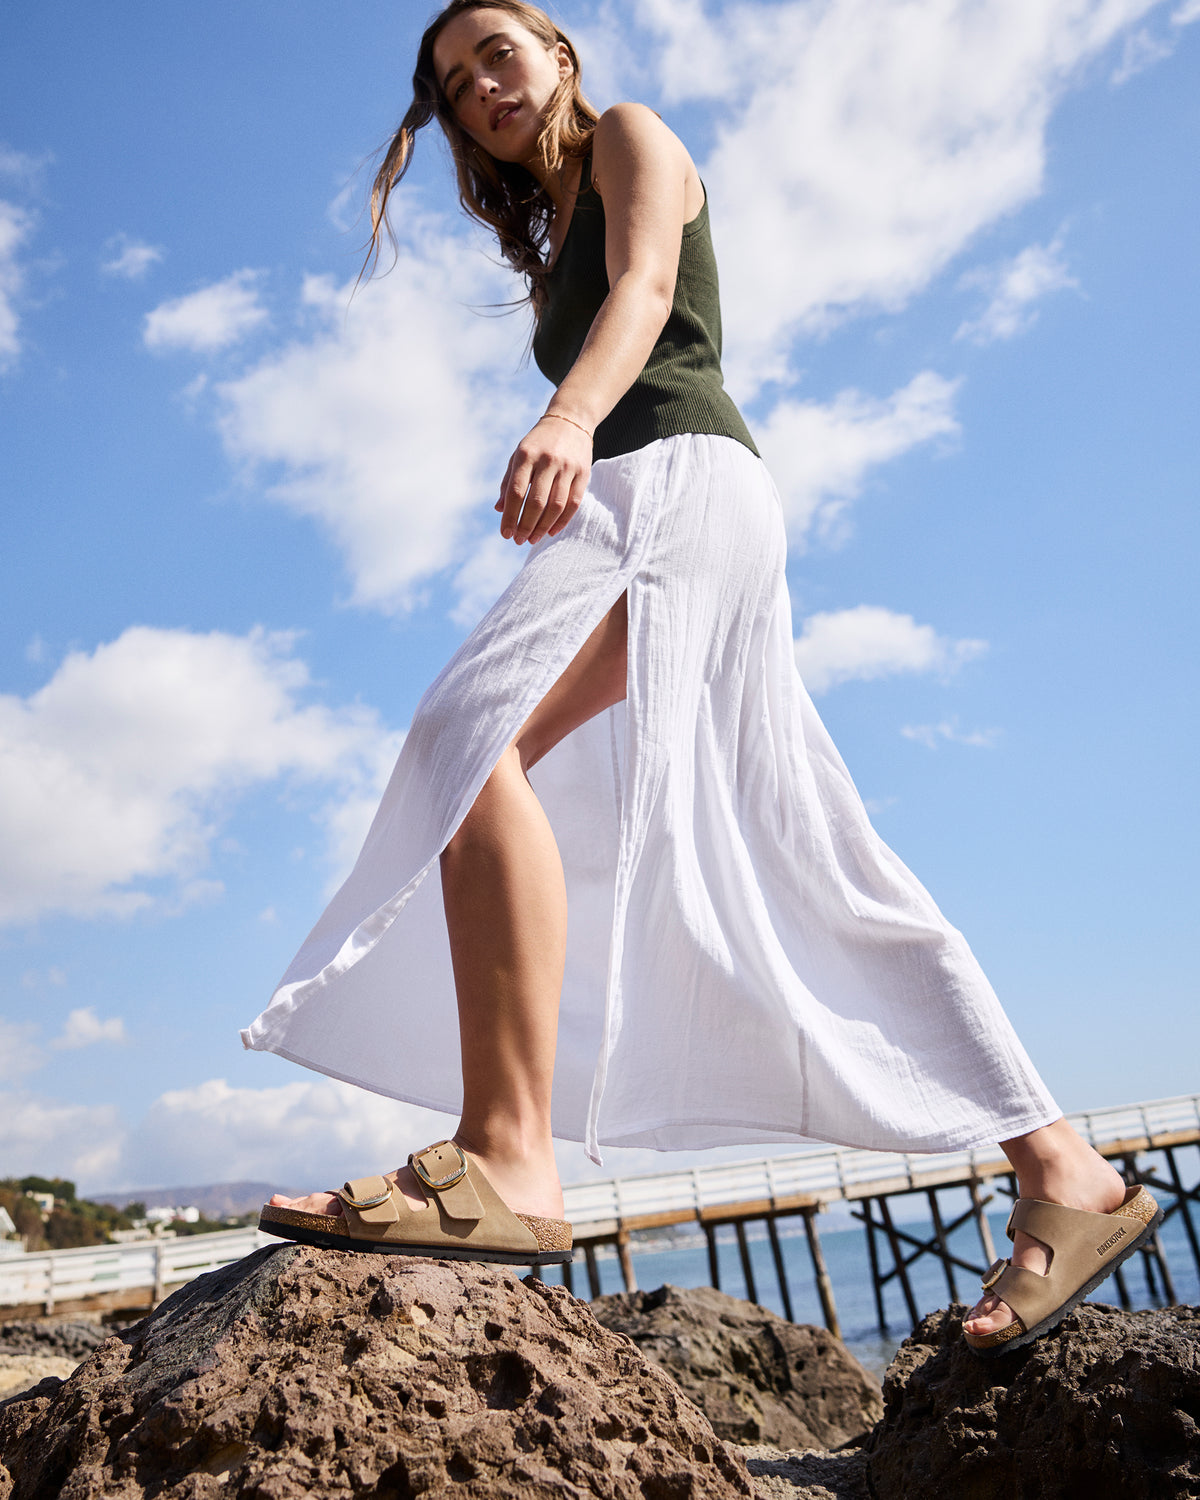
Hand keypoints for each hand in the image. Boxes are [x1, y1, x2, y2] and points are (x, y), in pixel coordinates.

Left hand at [495, 414, 591, 544]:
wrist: (571, 419)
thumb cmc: (538, 443)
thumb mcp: (518, 456)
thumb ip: (508, 482)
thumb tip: (500, 510)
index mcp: (526, 455)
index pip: (516, 492)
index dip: (510, 516)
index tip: (505, 534)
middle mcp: (547, 460)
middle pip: (536, 502)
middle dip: (526, 526)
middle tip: (518, 541)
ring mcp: (567, 467)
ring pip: (556, 505)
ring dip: (543, 527)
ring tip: (533, 539)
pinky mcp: (583, 473)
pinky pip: (573, 503)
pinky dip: (562, 521)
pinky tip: (551, 531)